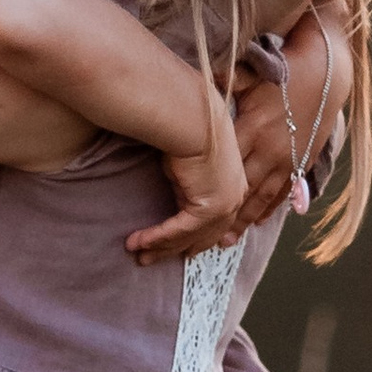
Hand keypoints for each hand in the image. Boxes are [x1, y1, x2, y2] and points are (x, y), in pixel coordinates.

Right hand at [126, 84, 247, 265]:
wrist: (190, 114)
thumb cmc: (187, 124)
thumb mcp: (190, 158)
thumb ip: (188, 180)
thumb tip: (177, 190)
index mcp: (235, 183)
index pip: (217, 220)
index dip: (195, 238)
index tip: (176, 248)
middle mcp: (234, 197)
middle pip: (205, 234)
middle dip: (176, 249)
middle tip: (151, 258)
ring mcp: (225, 204)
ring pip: (189, 236)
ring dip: (160, 246)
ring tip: (138, 253)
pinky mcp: (209, 207)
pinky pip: (179, 230)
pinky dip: (157, 237)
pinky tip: (136, 242)